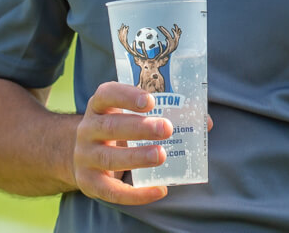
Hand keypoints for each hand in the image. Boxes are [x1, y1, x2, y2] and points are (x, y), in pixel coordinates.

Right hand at [72, 82, 172, 204]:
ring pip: (109, 157)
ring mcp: (85, 157)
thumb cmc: (117, 130)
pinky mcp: (88, 182)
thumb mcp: (129, 116)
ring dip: (137, 157)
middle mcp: (87, 129)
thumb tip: (205, 123)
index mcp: (99, 107)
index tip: (150, 101)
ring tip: (161, 155)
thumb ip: (163, 115)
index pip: (107, 95)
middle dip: (139, 128)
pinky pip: (112, 191)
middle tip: (166, 128)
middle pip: (110, 126)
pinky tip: (159, 190)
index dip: (127, 96)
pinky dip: (136, 194)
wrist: (83, 156)